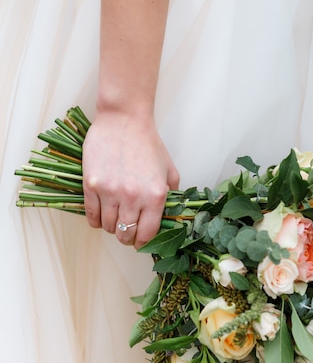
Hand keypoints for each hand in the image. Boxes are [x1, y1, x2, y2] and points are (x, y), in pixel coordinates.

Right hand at [82, 110, 178, 247]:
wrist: (123, 120)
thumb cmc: (147, 142)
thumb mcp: (169, 170)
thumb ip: (171, 196)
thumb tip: (166, 218)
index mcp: (155, 195)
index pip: (147, 234)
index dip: (143, 242)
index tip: (140, 240)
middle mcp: (133, 197)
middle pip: (126, 235)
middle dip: (127, 236)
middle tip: (127, 229)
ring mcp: (110, 192)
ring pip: (108, 227)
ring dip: (112, 226)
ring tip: (115, 216)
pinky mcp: (91, 185)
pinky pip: (91, 216)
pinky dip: (96, 220)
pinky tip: (101, 213)